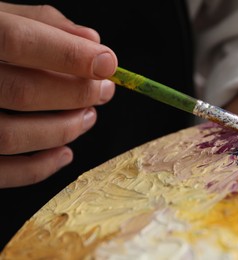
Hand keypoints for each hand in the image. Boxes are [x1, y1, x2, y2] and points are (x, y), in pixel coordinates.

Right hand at [0, 3, 117, 187]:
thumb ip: (41, 23)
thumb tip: (92, 40)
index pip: (19, 42)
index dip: (70, 55)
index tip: (108, 64)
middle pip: (22, 92)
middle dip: (76, 94)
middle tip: (103, 91)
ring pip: (11, 135)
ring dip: (63, 130)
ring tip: (88, 117)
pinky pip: (0, 172)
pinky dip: (39, 168)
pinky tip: (65, 153)